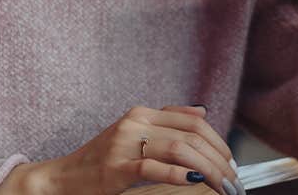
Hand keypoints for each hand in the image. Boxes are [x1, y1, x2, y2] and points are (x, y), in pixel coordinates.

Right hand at [0, 105, 241, 194]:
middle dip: (219, 160)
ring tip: (222, 187)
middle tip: (234, 182)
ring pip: (179, 149)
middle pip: (191, 135)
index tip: (231, 163)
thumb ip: (166, 120)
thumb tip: (202, 110)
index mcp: (141, 113)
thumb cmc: (100, 160)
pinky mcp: (115, 167)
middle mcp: (134, 122)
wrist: (63, 177)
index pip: (193, 119)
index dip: (219, 140)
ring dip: (208, 170)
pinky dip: (177, 175)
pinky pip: (152, 167)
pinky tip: (193, 182)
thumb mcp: (133, 133)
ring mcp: (124, 144)